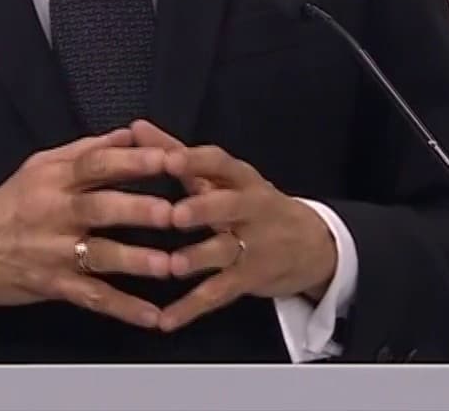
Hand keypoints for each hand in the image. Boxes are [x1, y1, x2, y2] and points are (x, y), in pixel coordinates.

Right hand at [0, 128, 176, 327]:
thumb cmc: (9, 205)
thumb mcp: (39, 168)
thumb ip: (85, 151)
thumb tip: (129, 134)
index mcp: (53, 179)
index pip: (95, 165)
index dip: (131, 161)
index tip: (167, 157)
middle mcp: (54, 213)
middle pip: (99, 208)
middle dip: (137, 210)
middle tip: (172, 212)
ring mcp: (54, 253)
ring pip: (99, 256)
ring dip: (135, 261)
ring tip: (169, 265)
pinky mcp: (53, 286)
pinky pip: (92, 298)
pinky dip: (124, 309)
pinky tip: (153, 316)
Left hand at [128, 121, 338, 333]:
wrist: (313, 244)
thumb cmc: (252, 203)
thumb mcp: (223, 177)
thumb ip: (177, 152)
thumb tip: (135, 128)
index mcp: (241, 178)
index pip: (221, 162)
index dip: (195, 160)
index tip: (169, 159)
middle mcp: (250, 208)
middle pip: (229, 205)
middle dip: (203, 209)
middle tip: (175, 214)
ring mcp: (253, 246)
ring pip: (226, 251)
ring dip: (199, 258)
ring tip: (173, 266)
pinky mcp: (250, 279)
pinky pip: (219, 292)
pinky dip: (192, 307)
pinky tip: (166, 320)